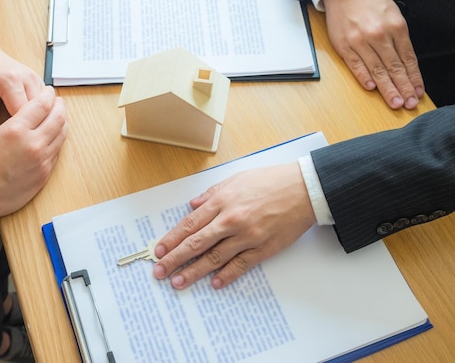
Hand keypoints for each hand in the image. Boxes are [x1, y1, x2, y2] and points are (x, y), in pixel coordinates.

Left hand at [0, 44, 45, 135]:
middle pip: (39, 111)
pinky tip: (33, 121)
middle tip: (22, 140)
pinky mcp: (40, 81)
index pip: (22, 113)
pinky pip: (47, 102)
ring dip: (39, 120)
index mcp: (10, 80)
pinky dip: (42, 113)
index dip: (18, 130)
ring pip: (47, 107)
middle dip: (31, 126)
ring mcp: (36, 78)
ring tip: (29, 132)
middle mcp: (27, 78)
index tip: (10, 141)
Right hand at [0, 85, 66, 220]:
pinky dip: (58, 140)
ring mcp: (42, 159)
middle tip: (59, 102)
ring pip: (62, 134)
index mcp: (17, 129)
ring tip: (58, 117)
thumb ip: (14, 123)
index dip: (48, 94)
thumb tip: (30, 113)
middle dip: (60, 106)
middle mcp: (33, 143)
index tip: (49, 91)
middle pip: (58, 117)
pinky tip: (53, 136)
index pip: (42, 104)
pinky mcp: (45, 173)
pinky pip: (57, 151)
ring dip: (62, 122)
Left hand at [153, 163, 314, 288]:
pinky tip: (214, 283)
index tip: (159, 250)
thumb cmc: (271, 181)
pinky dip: (227, 275)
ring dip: (194, 271)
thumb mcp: (235, 179)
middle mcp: (231, 220)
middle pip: (196, 243)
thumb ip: (211, 193)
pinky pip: (241, 265)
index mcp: (222, 202)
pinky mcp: (263, 248)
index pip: (189, 224)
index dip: (172, 239)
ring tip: (179, 282)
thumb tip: (193, 205)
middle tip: (160, 271)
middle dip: (175, 259)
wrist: (304, 189)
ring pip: (214, 257)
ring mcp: (247, 236)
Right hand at [323, 0, 423, 109]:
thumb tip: (405, 65)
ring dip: (387, 88)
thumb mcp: (393, 15)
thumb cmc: (370, 4)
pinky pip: (355, 65)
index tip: (417, 92)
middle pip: (394, 67)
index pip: (408, 59)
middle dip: (403, 88)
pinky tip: (371, 87)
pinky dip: (364, 77)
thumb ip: (399, 39)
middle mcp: (379, 35)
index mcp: (396, 27)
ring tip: (394, 102)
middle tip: (408, 103)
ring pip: (377, 69)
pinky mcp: (344, 46)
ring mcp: (360, 41)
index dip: (414, 78)